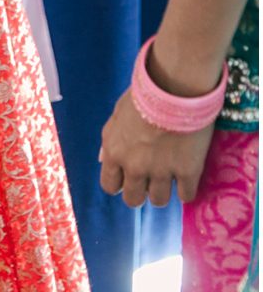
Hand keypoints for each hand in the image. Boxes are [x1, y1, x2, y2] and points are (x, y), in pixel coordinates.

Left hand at [99, 85, 214, 206]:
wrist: (174, 90)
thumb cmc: (142, 98)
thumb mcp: (116, 117)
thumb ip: (110, 142)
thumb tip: (104, 160)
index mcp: (114, 153)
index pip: (109, 185)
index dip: (119, 184)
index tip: (128, 179)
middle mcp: (135, 167)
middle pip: (133, 199)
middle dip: (140, 193)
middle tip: (150, 182)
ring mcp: (162, 171)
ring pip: (159, 201)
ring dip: (163, 192)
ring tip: (169, 180)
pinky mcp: (188, 171)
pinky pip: (186, 195)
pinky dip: (186, 191)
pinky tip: (187, 180)